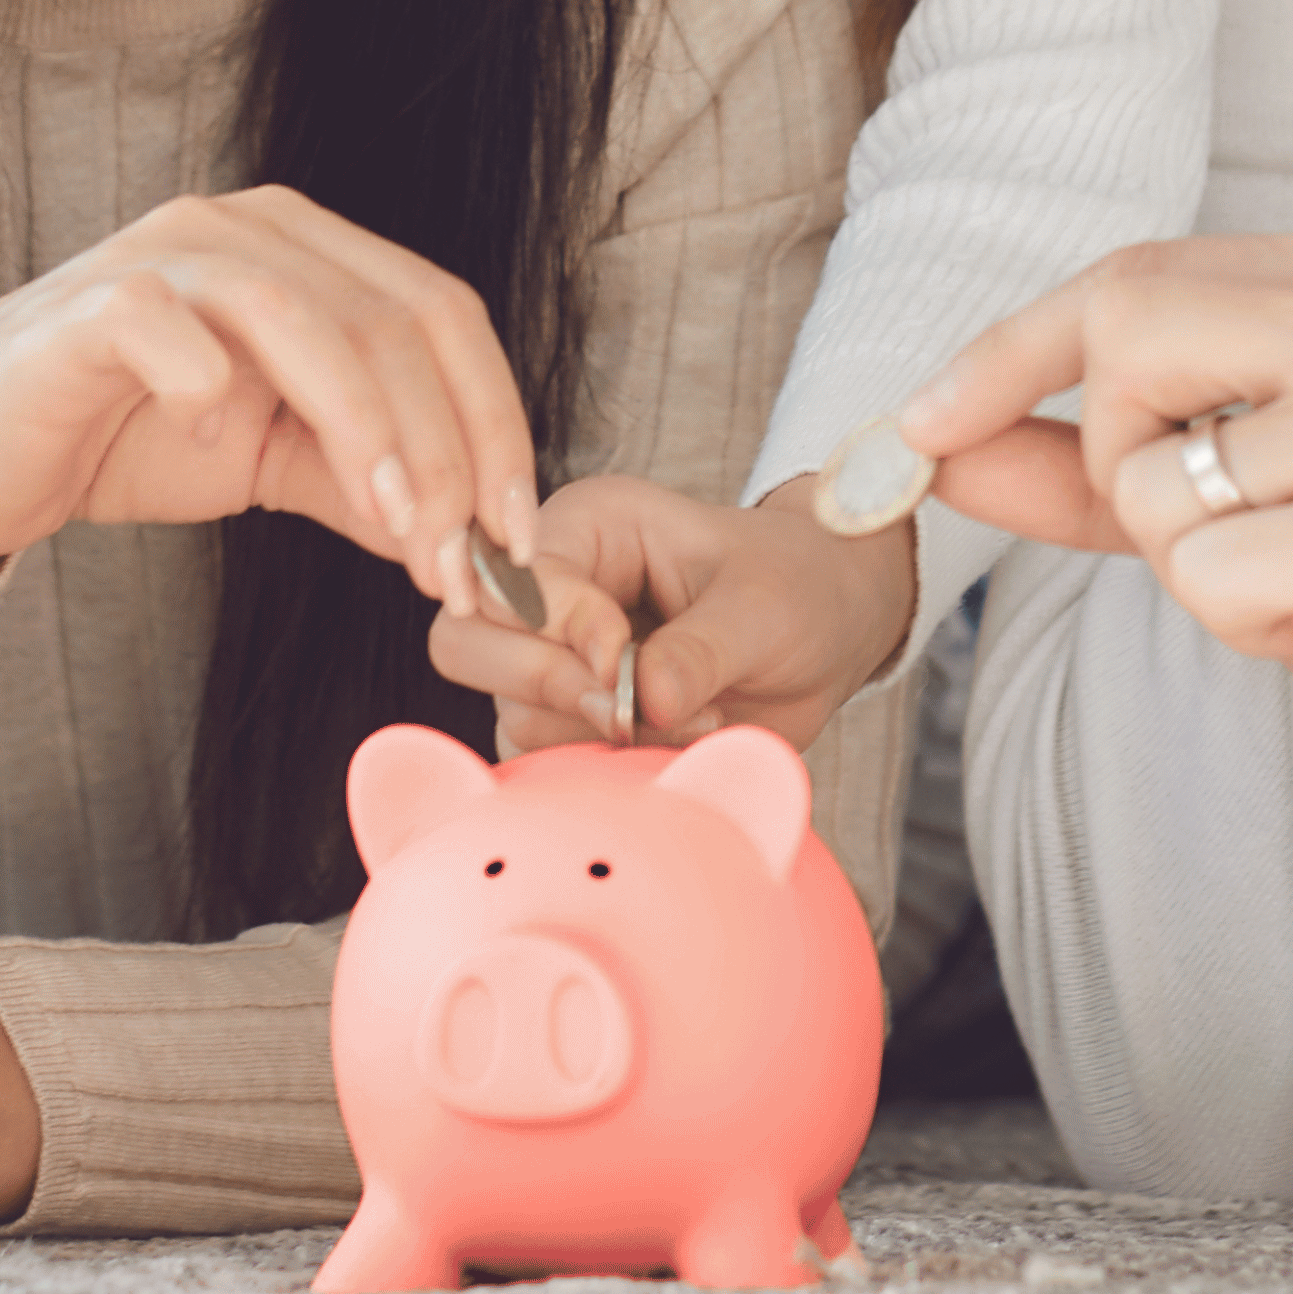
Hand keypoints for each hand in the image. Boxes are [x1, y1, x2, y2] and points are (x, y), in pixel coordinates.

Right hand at [0, 185, 534, 596]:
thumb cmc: (115, 440)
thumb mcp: (269, 459)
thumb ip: (365, 481)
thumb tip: (470, 539)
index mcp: (303, 252)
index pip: (440, 313)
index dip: (494, 420)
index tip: (516, 533)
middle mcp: (243, 229)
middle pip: (391, 316)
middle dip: (448, 447)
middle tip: (463, 557)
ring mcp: (163, 256)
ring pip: (304, 316)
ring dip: (369, 429)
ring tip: (399, 528)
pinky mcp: (87, 307)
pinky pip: (166, 324)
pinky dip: (208, 381)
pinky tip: (217, 446)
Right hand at [424, 472, 916, 754]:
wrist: (826, 635)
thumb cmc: (796, 589)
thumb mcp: (764, 606)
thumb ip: (701, 649)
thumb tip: (641, 700)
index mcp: (585, 528)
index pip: (511, 577)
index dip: (559, 627)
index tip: (624, 657)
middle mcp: (550, 589)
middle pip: (465, 640)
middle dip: (544, 682)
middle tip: (628, 708)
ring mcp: (552, 659)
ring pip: (505, 708)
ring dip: (591, 732)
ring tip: (689, 722)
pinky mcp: (570, 721)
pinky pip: (542, 757)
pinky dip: (598, 766)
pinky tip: (666, 748)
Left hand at [895, 235, 1292, 929]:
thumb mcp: (1257, 499)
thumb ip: (1097, 462)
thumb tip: (936, 444)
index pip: (1134, 274)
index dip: (1008, 351)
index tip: (916, 421)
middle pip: (1122, 325)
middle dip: (1102, 451)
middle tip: (1198, 537)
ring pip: (1150, 476)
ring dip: (1192, 565)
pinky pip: (1197, 577)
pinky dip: (1240, 626)